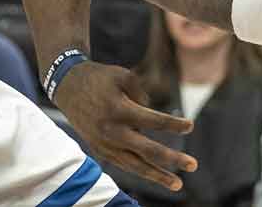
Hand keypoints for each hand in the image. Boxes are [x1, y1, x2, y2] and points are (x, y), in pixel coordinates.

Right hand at [55, 61, 197, 190]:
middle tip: (193, 165)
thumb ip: (143, 96)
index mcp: (119, 110)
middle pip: (148, 150)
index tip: (190, 126)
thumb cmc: (100, 78)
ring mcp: (104, 144)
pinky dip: (140, 170)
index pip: (154, 121)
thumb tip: (154, 121)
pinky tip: (156, 175)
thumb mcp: (124, 76)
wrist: (67, 87)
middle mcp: (112, 131)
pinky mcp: (99, 150)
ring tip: (178, 185)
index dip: (174, 125)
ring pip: (135, 165)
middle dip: (172, 159)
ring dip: (157, 176)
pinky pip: (123, 164)